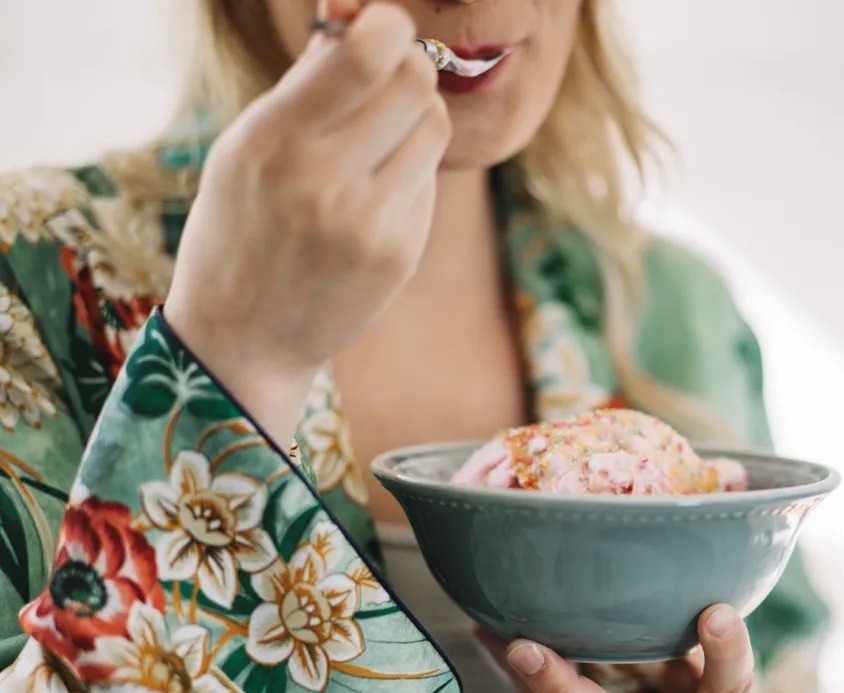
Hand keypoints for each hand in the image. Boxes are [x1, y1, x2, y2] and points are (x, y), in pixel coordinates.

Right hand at [164, 0, 448, 444]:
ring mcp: (370, 222)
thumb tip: (357, 24)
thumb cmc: (238, 229)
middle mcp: (325, 180)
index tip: (379, 30)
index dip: (388, 26)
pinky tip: (372, 193)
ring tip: (377, 138)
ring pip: (434, 125)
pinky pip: (428, 178)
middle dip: (406, 66)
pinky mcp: (401, 252)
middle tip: (385, 78)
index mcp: (274, 140)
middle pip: (415, 81)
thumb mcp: (243, 150)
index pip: (369, 54)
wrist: (244, 338)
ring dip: (414, 117)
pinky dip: (408, 171)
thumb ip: (304, 86)